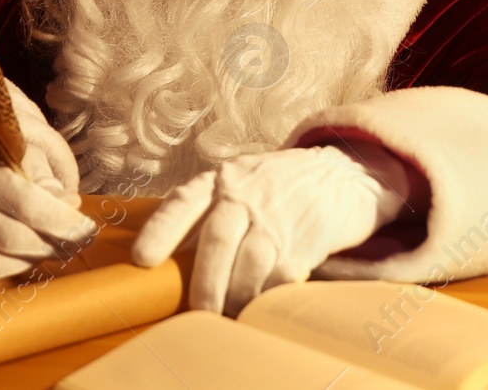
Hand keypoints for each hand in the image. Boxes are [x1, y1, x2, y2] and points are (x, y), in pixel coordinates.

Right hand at [0, 139, 97, 282]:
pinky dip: (15, 268)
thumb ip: (46, 183)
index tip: (87, 229)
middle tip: (79, 243)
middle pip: (15, 238)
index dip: (61, 221)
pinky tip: (29, 255)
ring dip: (36, 260)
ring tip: (54, 248)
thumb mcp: (17, 161)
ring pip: (1, 262)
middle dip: (54, 244)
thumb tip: (72, 206)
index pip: (26, 203)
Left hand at [132, 146, 396, 314]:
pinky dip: (265, 297)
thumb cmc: (279, 185)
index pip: (183, 201)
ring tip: (229, 311)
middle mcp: (246, 192)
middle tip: (198, 311)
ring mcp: (277, 216)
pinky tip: (259, 302)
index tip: (142, 258)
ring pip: (248, 264)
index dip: (160, 230)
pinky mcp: (305, 239)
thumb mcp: (241, 180)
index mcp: (222, 178)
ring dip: (235, 296)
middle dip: (203, 283)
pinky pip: (278, 278)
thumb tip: (171, 257)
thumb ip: (210, 209)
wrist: (344, 174)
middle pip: (216, 240)